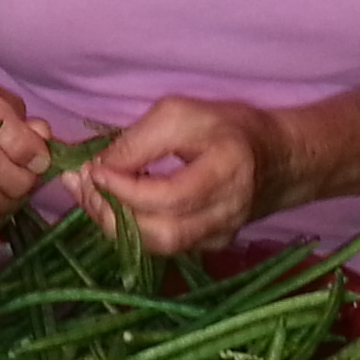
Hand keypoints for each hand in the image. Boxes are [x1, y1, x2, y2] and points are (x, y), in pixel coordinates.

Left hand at [73, 95, 287, 254]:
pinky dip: (133, 229)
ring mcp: (220, 235)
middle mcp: (227, 212)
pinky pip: (165, 246)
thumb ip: (140, 140)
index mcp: (228, 171)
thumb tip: (99, 168)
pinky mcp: (211, 246)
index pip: (170, 195)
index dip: (125, 188)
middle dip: (113, 214)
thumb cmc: (228, 128)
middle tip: (82, 187)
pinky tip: (113, 206)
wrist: (278, 158)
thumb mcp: (183, 113)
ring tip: (91, 196)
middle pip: (162, 233)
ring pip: (160, 246)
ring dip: (116, 225)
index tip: (93, 168)